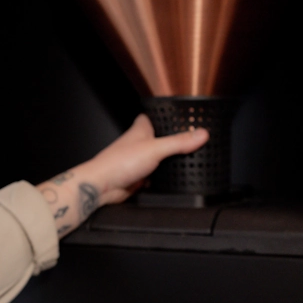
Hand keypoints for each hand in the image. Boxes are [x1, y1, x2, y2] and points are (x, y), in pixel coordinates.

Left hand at [38, 115, 208, 237]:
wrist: (101, 186)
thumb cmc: (118, 163)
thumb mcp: (155, 149)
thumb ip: (179, 142)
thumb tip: (201, 134)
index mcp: (140, 130)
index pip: (153, 117)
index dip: (166, 116)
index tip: (182, 116)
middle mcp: (139, 144)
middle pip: (160, 139)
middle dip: (174, 140)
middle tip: (193, 140)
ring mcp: (138, 161)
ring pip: (159, 158)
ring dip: (170, 160)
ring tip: (190, 158)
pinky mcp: (139, 177)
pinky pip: (156, 176)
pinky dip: (165, 177)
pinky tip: (176, 178)